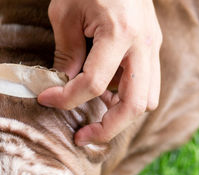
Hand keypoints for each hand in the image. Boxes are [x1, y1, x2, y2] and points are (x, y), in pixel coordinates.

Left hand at [38, 0, 161, 145]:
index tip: (45, 99)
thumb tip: (66, 86)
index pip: (92, 84)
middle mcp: (143, 46)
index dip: (65, 99)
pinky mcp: (152, 49)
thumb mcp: (66, 13)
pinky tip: (106, 94)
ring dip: (120, 114)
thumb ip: (67, 53)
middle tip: (82, 137)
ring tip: (94, 115)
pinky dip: (126, 98)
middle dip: (107, 128)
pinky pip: (146, 85)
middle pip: (134, 106)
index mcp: (120, 34)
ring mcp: (152, 48)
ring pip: (147, 100)